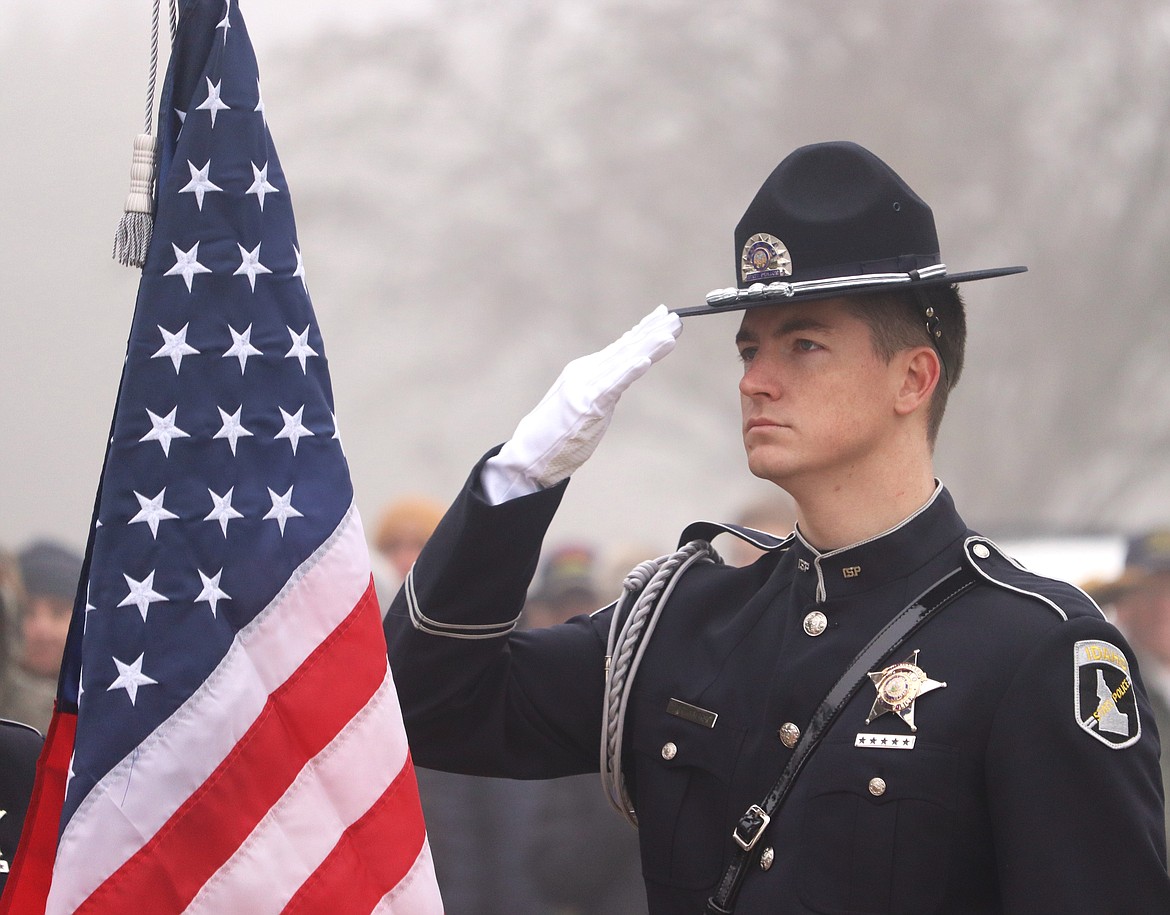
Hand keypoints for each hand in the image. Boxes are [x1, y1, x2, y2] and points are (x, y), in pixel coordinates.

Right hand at [482, 305, 682, 503]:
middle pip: (625, 348)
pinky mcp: (588, 405)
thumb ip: (601, 386)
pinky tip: (645, 361)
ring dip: (648, 347)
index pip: (619, 346)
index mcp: (584, 370)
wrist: (529, 453)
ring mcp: (585, 387)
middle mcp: (585, 372)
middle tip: (677, 317)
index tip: (663, 315)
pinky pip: (613, 386)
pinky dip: (629, 372)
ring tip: (670, 333)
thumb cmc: (556, 433)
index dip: (643, 330)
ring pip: (624, 362)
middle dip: (653, 332)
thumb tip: (622, 376)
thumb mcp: (581, 402)